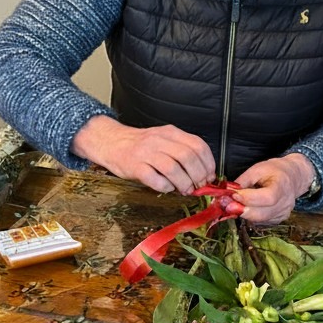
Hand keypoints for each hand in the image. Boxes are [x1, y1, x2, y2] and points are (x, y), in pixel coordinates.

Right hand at [71, 116, 215, 194]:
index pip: (198, 145)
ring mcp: (146, 153)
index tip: (210, 175)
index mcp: (170, 132)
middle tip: (199, 185)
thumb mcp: (164, 140)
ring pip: (173, 168)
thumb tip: (204, 173)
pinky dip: (165, 187)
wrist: (112, 142)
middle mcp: (159, 140)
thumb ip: (182, 151)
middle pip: (188, 157)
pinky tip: (167, 188)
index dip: (208, 163)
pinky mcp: (135, 166)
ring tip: (185, 189)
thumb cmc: (141, 145)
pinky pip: (155, 179)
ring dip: (184, 183)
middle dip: (198, 175)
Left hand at [231, 153, 315, 223]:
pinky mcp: (279, 219)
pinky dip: (252, 216)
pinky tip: (248, 207)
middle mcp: (285, 202)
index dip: (249, 199)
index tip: (233, 195)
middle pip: (262, 214)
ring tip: (235, 205)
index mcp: (282, 185)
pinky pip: (262, 222)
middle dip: (242, 210)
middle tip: (227, 205)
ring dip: (245, 214)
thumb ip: (243, 181)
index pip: (267, 198)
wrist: (292, 177)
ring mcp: (283, 213)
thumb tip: (228, 193)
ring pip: (260, 220)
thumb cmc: (274, 171)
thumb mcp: (257, 169)